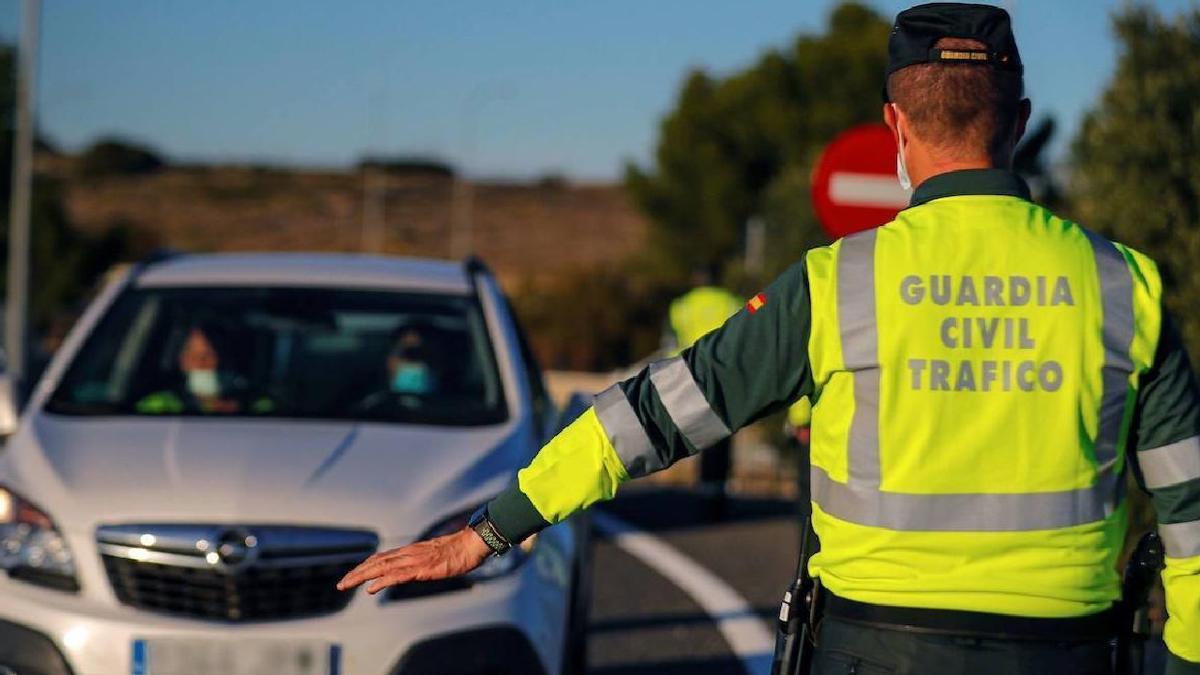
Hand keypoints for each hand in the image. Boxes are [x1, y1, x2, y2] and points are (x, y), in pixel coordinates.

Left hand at [336, 527, 491, 594]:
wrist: (472, 545)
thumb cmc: (459, 552)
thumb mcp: (437, 558)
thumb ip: (424, 563)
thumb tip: (418, 569)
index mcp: (411, 551)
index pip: (382, 558)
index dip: (365, 566)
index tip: (353, 575)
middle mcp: (408, 553)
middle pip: (376, 562)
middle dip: (356, 572)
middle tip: (341, 583)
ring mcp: (414, 560)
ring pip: (381, 567)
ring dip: (361, 576)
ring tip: (346, 584)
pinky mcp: (421, 568)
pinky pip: (397, 576)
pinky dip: (381, 581)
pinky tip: (371, 588)